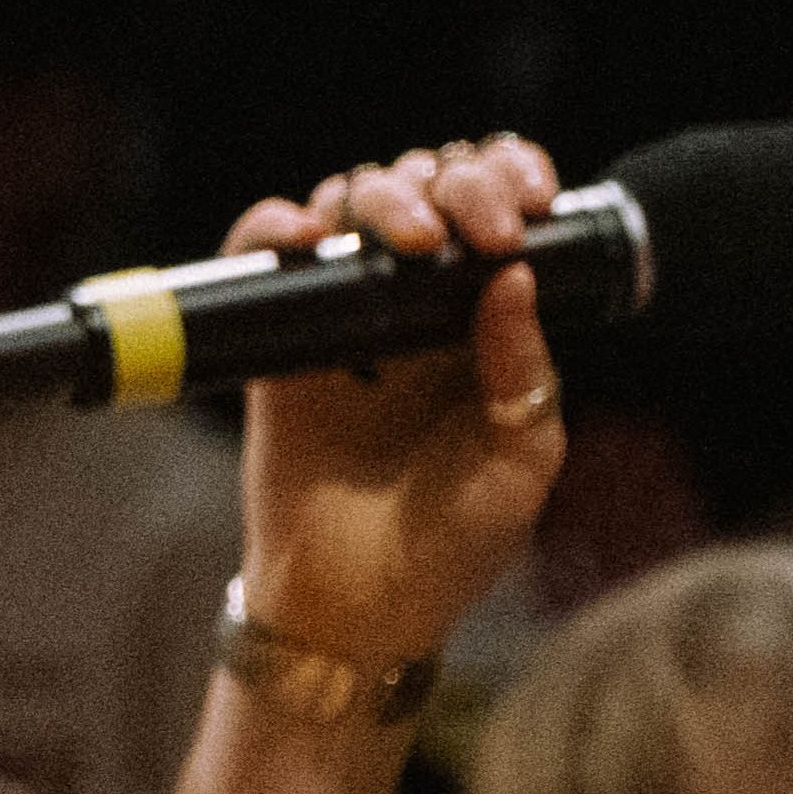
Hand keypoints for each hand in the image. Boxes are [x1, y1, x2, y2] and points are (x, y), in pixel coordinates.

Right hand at [223, 137, 570, 674]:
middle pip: (426, 192)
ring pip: (349, 208)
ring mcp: (341, 322)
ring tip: (402, 237)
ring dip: (377, 197)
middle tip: (463, 230)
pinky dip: (272, 225)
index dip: (511, 181)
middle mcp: (415, 310)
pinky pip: (263, 259)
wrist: (355, 611)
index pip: (499, 215)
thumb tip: (513, 276)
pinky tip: (301, 233)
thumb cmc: (452, 548)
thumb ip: (524, 370)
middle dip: (452, 183)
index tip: (529, 203)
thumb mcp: (521, 460)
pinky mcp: (275, 347)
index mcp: (487, 326)